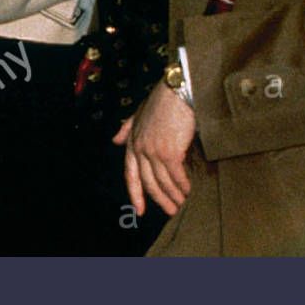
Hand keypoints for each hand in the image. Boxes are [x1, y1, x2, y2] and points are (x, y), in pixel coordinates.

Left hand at [112, 82, 195, 217]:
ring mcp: (153, 151)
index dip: (135, 193)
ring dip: (174, 195)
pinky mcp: (169, 151)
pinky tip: (189, 190)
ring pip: (162, 181)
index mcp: (132, 142)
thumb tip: (115, 140)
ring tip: (182, 204)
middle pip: (148, 182)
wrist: (175, 92)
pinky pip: (176, 175)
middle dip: (159, 200)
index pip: (131, 174)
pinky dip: (183, 185)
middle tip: (171, 212)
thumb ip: (127, 128)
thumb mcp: (138, 114)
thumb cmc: (160, 102)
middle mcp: (140, 149)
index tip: (140, 210)